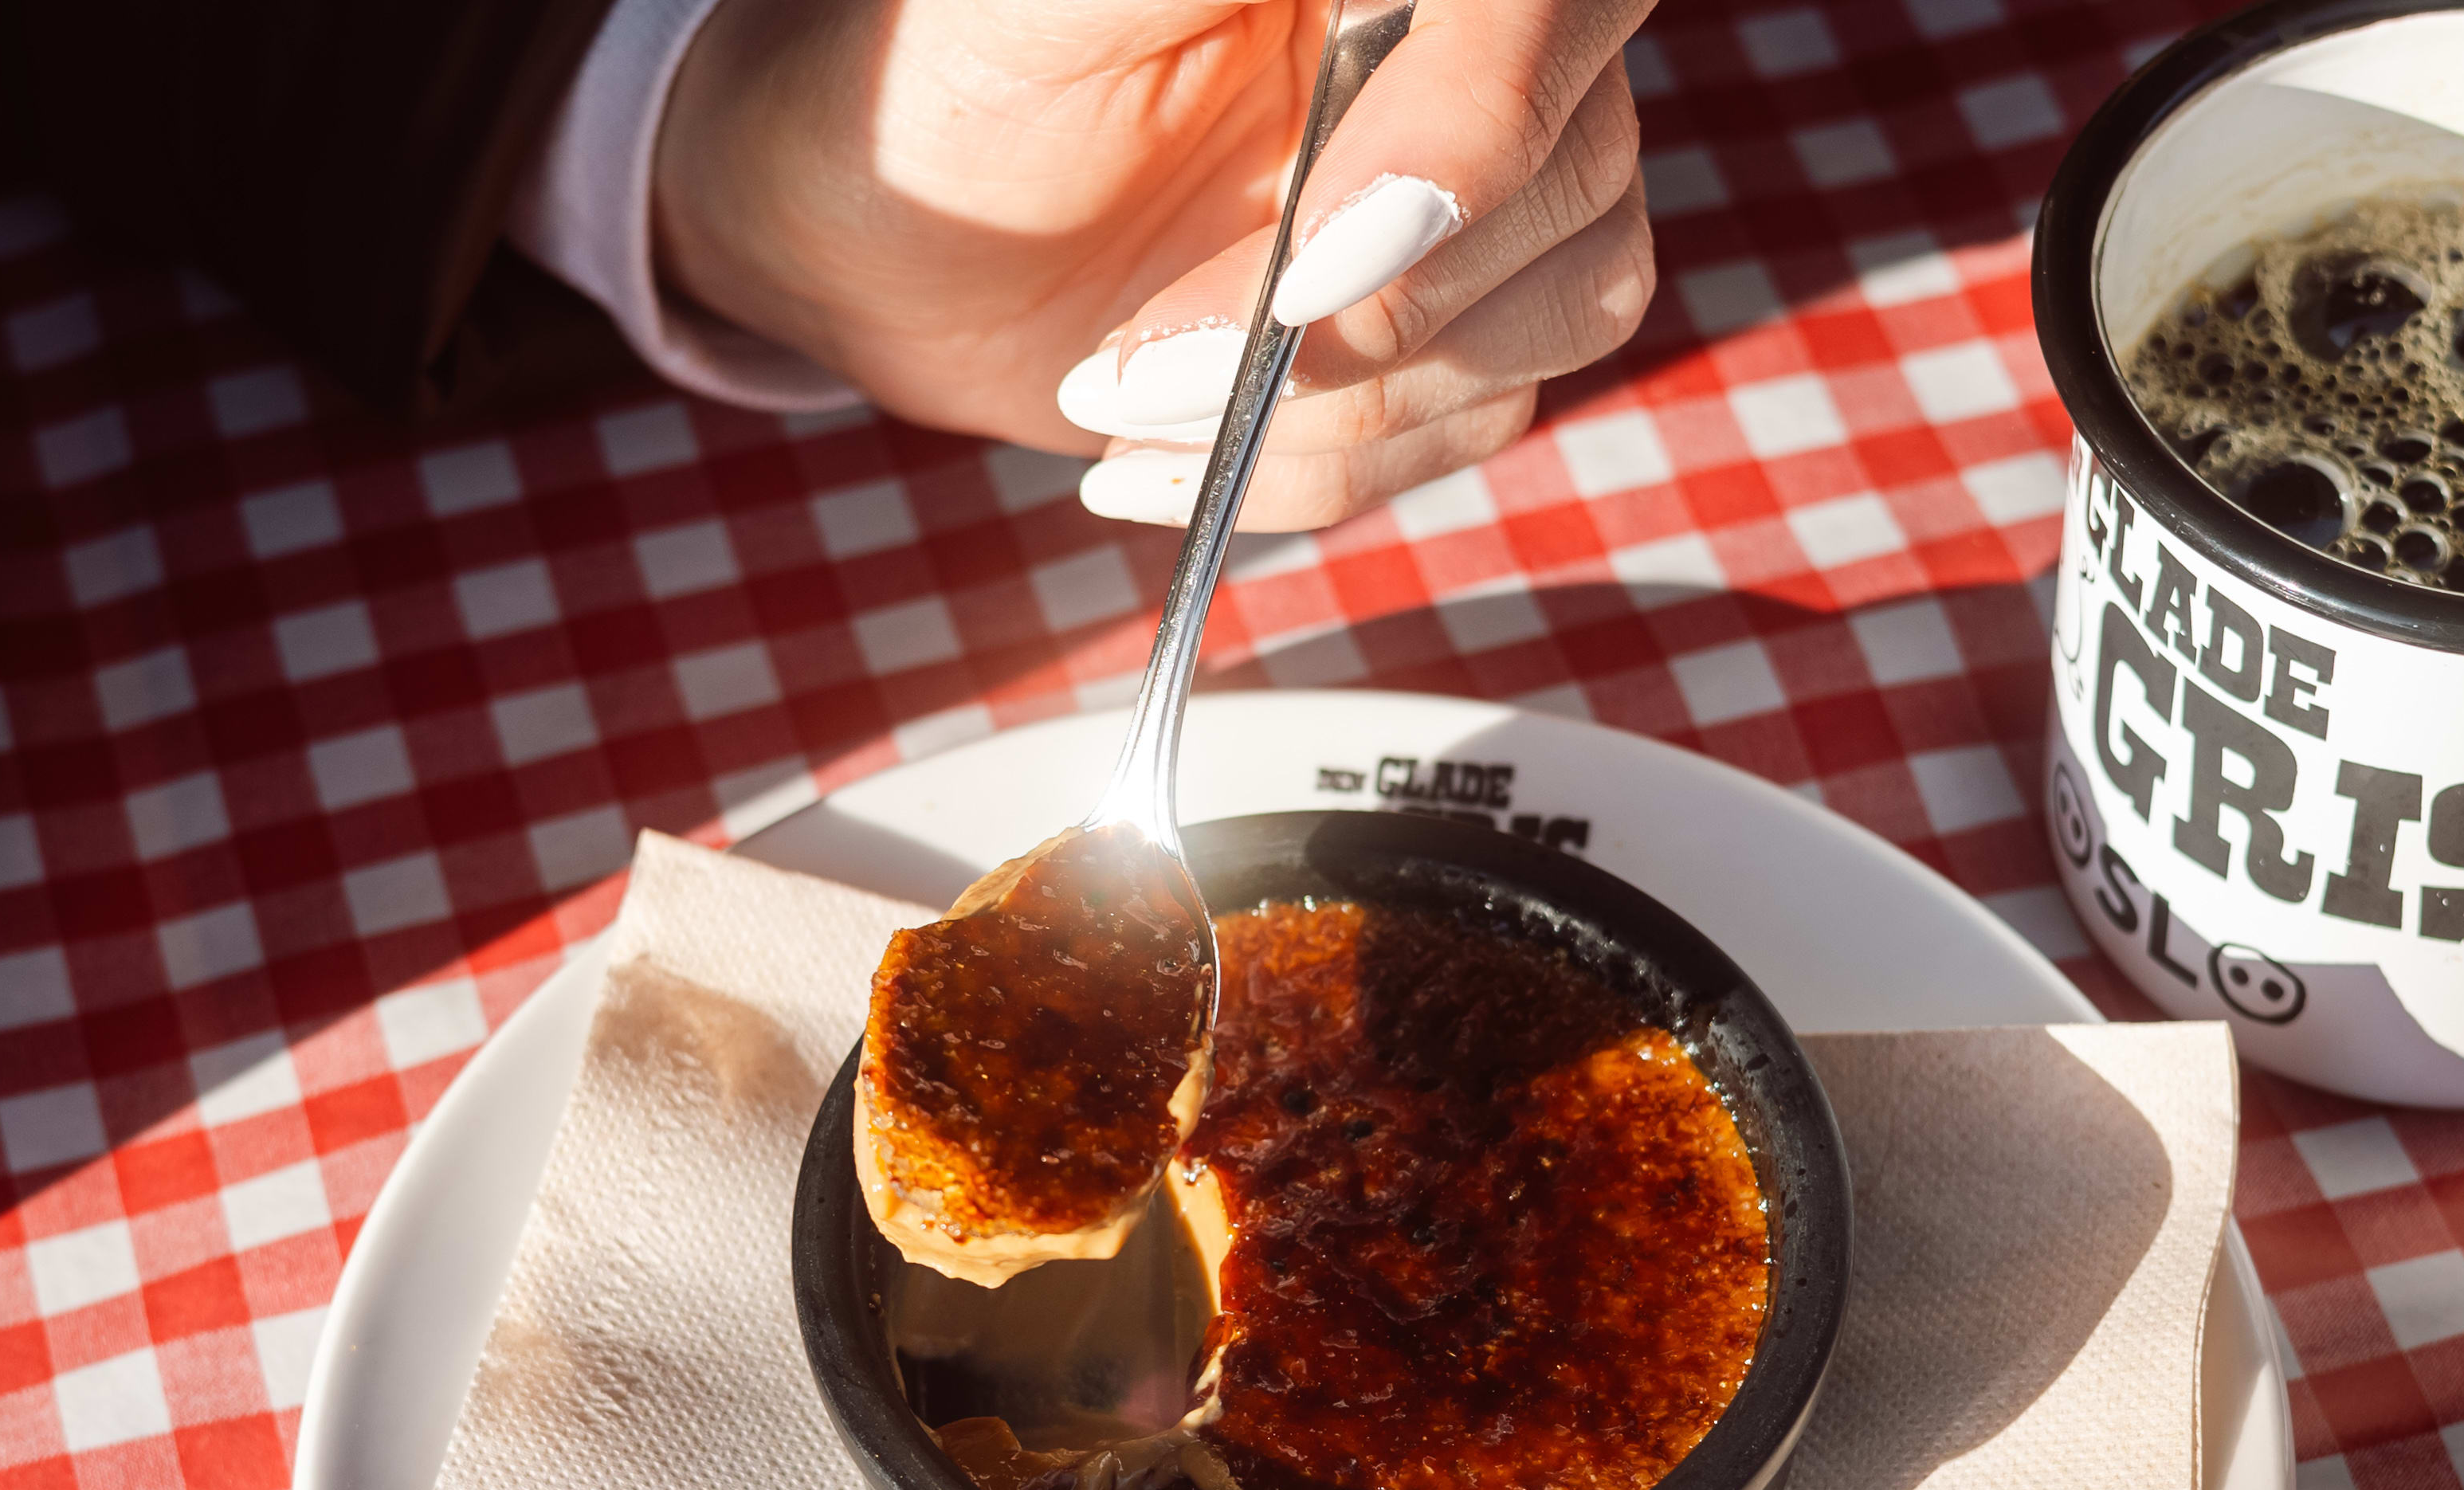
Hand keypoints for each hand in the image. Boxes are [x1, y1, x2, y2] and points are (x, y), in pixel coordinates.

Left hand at [654, 0, 1654, 529]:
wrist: (889, 234)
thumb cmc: (942, 86)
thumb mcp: (1038, 10)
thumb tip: (1372, 4)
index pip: (1533, 3)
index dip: (1474, 133)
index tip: (1320, 264)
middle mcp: (1467, 43)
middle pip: (1574, 168)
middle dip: (1364, 309)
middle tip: (1134, 366)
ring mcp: (1488, 187)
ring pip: (1564, 305)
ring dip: (1342, 405)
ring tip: (1125, 399)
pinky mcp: (1460, 324)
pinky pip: (1483, 419)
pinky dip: (1318, 470)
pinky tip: (1164, 456)